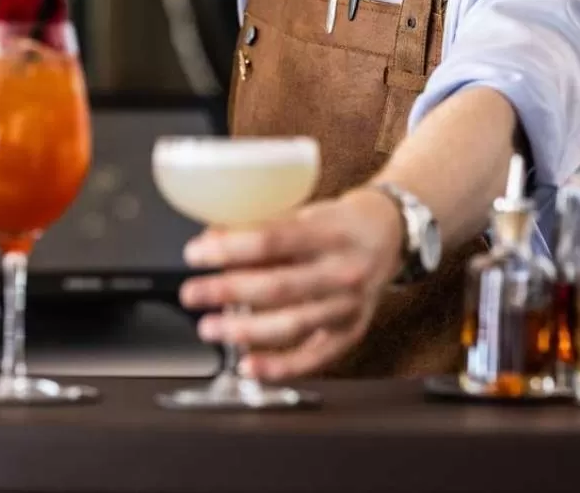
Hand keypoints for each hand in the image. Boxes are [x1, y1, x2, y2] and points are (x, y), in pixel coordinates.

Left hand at [178, 188, 404, 379]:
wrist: (387, 236)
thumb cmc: (338, 224)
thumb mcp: (303, 212)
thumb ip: (259, 226)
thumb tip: (210, 240)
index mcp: (328, 232)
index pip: (271, 241)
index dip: (229, 249)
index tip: (195, 254)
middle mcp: (342, 270)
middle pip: (278, 286)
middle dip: (227, 291)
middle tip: (193, 293)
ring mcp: (348, 306)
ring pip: (292, 325)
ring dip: (244, 331)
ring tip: (211, 328)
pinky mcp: (350, 333)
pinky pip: (313, 358)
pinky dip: (279, 367)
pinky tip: (249, 367)